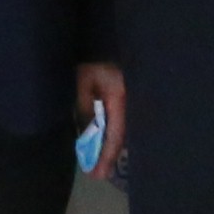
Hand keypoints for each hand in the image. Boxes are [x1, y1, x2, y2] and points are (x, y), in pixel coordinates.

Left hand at [75, 63, 128, 180]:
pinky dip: (111, 134)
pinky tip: (103, 143)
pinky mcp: (125, 98)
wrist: (104, 38)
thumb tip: (87, 135)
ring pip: (121, 130)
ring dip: (110, 146)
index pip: (114, 134)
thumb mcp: (83, 83)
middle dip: (109, 156)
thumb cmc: (93, 60)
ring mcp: (129, 100)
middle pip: (121, 136)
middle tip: (98, 174)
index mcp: (120, 99)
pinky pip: (119, 121)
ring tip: (99, 164)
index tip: (98, 174)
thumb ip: (85, 108)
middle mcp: (129, 102)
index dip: (106, 156)